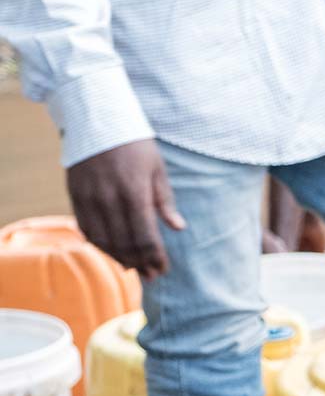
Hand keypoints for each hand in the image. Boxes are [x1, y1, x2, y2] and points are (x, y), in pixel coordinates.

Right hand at [65, 139, 185, 279]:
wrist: (97, 119)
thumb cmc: (135, 144)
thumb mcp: (157, 169)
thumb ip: (165, 201)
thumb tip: (178, 228)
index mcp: (134, 192)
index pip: (145, 237)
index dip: (155, 257)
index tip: (163, 269)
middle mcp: (109, 198)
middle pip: (124, 242)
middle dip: (140, 263)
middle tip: (152, 276)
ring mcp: (89, 198)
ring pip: (103, 239)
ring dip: (119, 257)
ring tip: (134, 268)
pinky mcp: (75, 195)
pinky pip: (85, 227)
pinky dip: (99, 243)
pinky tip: (111, 250)